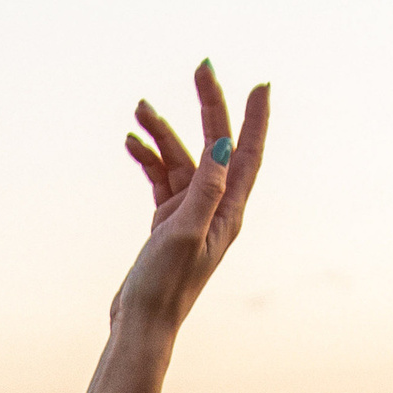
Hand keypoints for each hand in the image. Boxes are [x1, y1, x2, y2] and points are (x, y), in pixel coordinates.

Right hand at [112, 61, 270, 337]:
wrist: (141, 324)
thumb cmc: (165, 287)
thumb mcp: (186, 234)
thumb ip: (205, 189)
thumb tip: (223, 144)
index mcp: (228, 212)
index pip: (248, 154)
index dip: (255, 118)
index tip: (260, 84)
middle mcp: (214, 207)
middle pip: (215, 145)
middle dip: (208, 106)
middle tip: (201, 68)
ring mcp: (190, 212)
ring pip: (180, 159)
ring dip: (162, 133)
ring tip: (139, 109)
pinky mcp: (167, 221)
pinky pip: (161, 178)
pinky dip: (148, 159)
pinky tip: (131, 143)